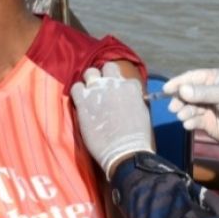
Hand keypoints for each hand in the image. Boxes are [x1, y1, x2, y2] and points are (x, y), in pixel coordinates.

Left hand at [70, 62, 153, 176]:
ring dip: (90, 81)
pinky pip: (76, 87)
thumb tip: (128, 98)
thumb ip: (134, 99)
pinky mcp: (83, 101)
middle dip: (105, 75)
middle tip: (102, 88)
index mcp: (131, 87)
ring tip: (90, 93)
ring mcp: (97, 91)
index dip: (120, 85)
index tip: (118, 94)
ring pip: (90, 72)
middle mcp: (114, 84)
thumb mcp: (142, 112)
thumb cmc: (136, 136)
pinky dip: (78, 93)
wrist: (124, 150)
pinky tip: (81, 102)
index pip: (125, 77)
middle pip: (108, 67)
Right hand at [163, 68, 218, 150]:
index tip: (166, 89)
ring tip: (184, 116)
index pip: (191, 78)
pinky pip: (194, 121)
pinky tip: (189, 124)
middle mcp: (209, 93)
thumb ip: (203, 93)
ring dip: (184, 112)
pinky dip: (189, 122)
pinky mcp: (208, 124)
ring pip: (188, 108)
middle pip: (186, 94)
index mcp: (214, 79)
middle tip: (174, 107)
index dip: (178, 83)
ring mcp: (208, 108)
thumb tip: (181, 89)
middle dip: (179, 100)